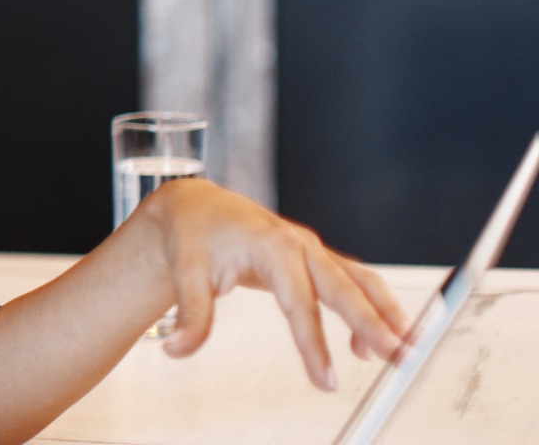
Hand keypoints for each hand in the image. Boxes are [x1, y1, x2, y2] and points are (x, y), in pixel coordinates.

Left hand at [137, 179, 410, 388]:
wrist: (197, 206)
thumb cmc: (194, 235)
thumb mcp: (185, 274)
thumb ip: (190, 316)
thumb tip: (177, 351)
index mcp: (271, 245)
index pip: (299, 302)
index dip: (314, 342)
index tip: (325, 378)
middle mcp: (300, 243)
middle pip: (344, 288)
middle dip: (374, 324)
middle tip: (398, 358)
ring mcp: (312, 248)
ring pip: (361, 280)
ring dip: (387, 313)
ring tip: (407, 349)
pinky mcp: (316, 257)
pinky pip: (354, 281)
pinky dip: (372, 306)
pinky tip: (370, 343)